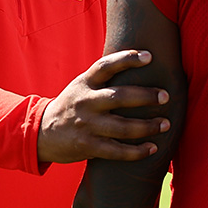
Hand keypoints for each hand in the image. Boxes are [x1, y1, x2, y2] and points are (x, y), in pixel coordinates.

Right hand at [38, 50, 168, 163]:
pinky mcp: (87, 146)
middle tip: (166, 97)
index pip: (106, 66)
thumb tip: (138, 63)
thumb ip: (103, 79)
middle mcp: (85, 102)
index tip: (149, 56)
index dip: (127, 59)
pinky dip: (136, 151)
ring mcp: (86, 125)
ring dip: (147, 126)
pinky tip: (152, 148)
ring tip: (166, 124)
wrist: (41, 132)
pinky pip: (116, 151)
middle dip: (146, 96)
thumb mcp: (81, 86)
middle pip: (119, 97)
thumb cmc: (71, 105)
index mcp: (84, 83)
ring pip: (122, 127)